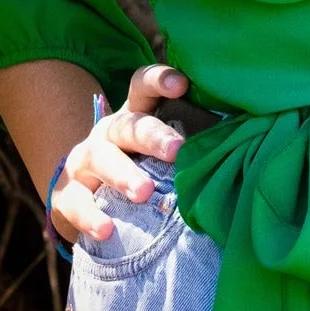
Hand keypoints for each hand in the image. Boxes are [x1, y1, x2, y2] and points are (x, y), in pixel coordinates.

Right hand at [49, 63, 189, 246]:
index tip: (182, 85)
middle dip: (153, 136)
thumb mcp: (160, 149)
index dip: (159, 80)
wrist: (86, 194)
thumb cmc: (142, 166)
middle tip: (177, 151)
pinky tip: (107, 229)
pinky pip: (76, 202)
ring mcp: (85, 161)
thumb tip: (242, 142)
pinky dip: (90, 216)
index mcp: (134, 113)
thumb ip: (190, 140)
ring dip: (123, 175)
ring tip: (145, 193)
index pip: (142, 85)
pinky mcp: (67, 194)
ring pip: (101, 159)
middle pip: (128, 125)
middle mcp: (108, 132)